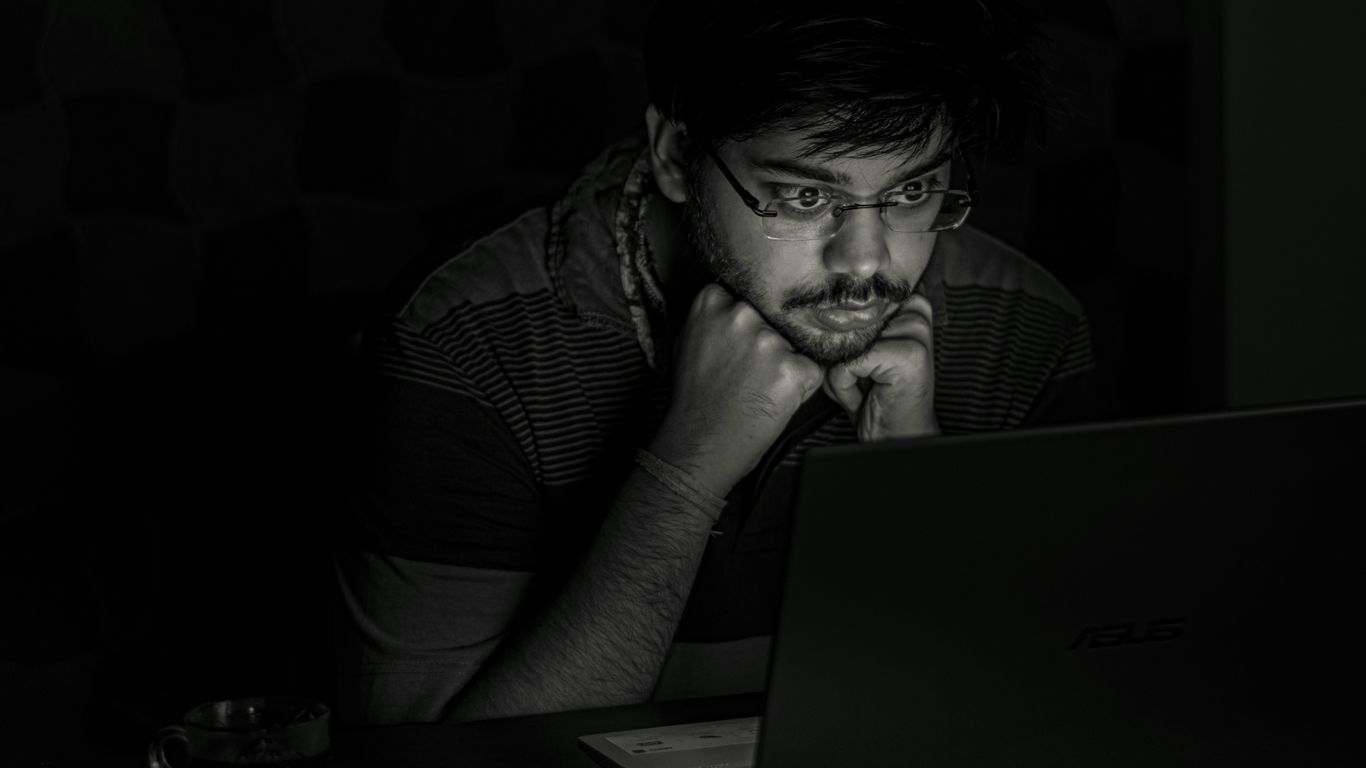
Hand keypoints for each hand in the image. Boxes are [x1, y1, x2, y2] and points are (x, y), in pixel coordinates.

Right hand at [650, 283, 824, 496]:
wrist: (700, 444)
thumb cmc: (693, 398)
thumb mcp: (687, 342)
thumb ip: (712, 317)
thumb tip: (733, 303)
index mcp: (712, 302)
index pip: (750, 297)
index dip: (749, 323)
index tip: (738, 343)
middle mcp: (741, 314)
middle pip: (774, 318)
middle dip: (769, 341)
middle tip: (749, 372)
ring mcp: (768, 341)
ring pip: (795, 344)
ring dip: (785, 364)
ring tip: (759, 388)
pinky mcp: (792, 369)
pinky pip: (811, 369)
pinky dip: (800, 385)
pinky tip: (773, 399)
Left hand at [823, 293, 938, 440]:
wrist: (894, 437)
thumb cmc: (874, 396)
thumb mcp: (858, 353)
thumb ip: (846, 326)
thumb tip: (817, 310)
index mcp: (907, 307)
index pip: (851, 304)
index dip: (840, 337)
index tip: (860, 363)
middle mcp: (915, 314)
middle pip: (844, 325)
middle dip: (840, 359)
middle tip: (864, 381)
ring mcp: (914, 333)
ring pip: (842, 345)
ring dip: (841, 376)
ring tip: (864, 389)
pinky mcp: (905, 355)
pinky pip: (846, 365)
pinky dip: (844, 388)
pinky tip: (864, 398)